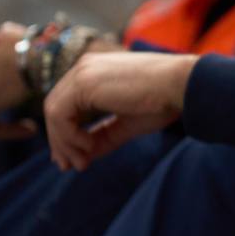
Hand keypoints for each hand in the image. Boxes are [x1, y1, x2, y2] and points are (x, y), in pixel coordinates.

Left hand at [42, 51, 196, 170]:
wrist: (181, 86)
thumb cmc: (162, 101)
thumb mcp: (127, 124)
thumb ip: (103, 136)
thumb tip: (83, 156)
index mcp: (94, 73)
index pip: (66, 105)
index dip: (65, 135)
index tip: (75, 159)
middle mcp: (83, 68)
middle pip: (54, 108)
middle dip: (60, 142)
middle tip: (70, 167)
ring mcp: (82, 73)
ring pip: (53, 112)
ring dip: (64, 142)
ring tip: (83, 161)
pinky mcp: (83, 82)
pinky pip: (60, 115)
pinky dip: (69, 136)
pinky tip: (89, 146)